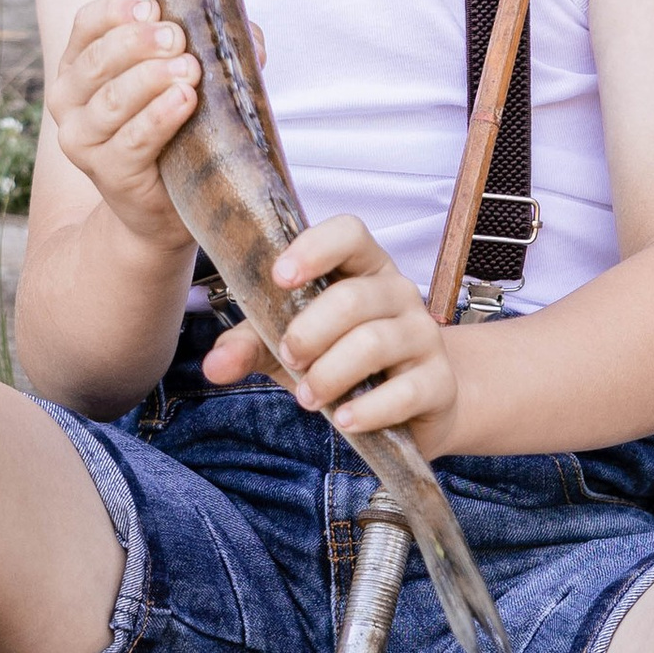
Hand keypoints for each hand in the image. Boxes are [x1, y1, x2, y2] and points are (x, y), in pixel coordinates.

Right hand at [47, 0, 201, 254]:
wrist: (157, 206)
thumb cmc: (171, 130)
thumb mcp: (176, 80)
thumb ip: (204, 48)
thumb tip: (247, 34)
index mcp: (78, 65)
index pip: (87, 24)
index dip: (117, 11)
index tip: (154, 7)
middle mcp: (68, 100)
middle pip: (97, 60)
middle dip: (139, 43)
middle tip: (178, 38)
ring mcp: (81, 139)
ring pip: (112, 100)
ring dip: (152, 78)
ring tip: (190, 69)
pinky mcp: (106, 172)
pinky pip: (132, 140)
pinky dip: (159, 117)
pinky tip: (184, 100)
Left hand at [202, 213, 459, 456]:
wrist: (414, 405)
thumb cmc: (345, 360)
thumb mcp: (293, 346)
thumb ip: (251, 345)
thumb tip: (214, 365)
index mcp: (364, 268)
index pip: (349, 232)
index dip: (314, 248)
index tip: (279, 277)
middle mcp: (399, 293)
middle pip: (353, 298)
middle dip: (310, 332)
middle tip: (289, 357)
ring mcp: (425, 336)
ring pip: (375, 343)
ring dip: (330, 374)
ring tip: (308, 397)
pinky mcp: (439, 382)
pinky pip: (404, 391)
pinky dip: (367, 409)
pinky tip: (345, 420)